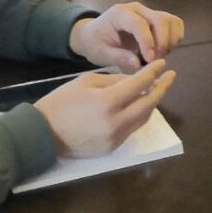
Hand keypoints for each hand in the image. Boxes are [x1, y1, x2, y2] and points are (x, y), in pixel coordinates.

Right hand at [35, 61, 176, 156]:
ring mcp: (115, 138)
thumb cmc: (61, 102)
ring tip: (156, 89)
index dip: (154, 73)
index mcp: (107, 102)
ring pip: (143, 118)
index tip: (163, 64)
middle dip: (162, 89)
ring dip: (152, 103)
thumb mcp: (86, 82)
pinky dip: (138, 116)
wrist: (41, 133)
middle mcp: (116, 123)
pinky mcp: (112, 148)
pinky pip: (132, 129)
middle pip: (149, 104)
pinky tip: (140, 105)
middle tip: (170, 76)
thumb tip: (137, 81)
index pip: (139, 85)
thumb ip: (114, 80)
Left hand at [70, 3, 185, 69]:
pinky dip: (174, 38)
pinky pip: (174, 24)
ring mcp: (148, 12)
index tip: (150, 60)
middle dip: (162, 42)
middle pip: (160, 19)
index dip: (148, 42)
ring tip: (159, 56)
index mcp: (119, 14)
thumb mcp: (101, 53)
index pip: (139, 24)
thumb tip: (138, 64)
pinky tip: (163, 51)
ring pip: (171, 21)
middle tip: (155, 61)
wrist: (94, 34)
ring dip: (170, 40)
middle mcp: (137, 9)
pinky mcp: (156, 18)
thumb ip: (119, 58)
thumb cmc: (95, 43)